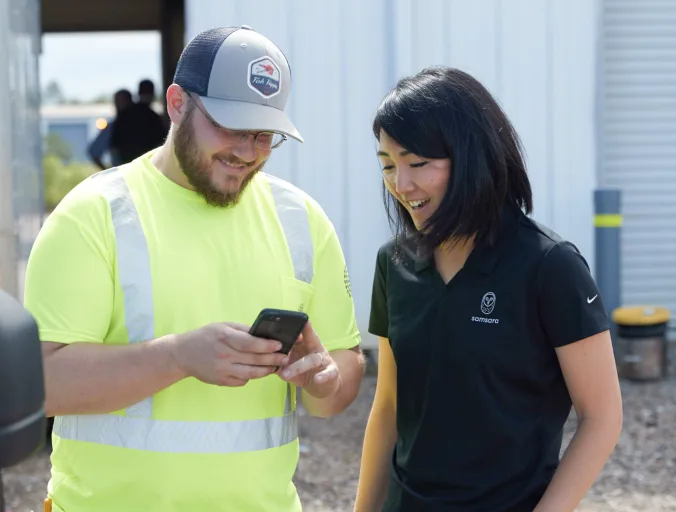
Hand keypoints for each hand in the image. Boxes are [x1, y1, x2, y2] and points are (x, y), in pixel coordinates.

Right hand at [170, 322, 287, 386]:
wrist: (183, 354)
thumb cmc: (205, 337)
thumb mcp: (223, 326)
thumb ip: (243, 330)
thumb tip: (264, 334)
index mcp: (225, 337)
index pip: (251, 343)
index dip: (267, 346)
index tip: (280, 345)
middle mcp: (224, 355)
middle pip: (254, 359)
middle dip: (273, 359)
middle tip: (285, 357)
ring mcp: (222, 370)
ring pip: (251, 373)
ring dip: (267, 370)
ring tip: (276, 366)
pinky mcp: (221, 381)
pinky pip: (242, 380)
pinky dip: (252, 376)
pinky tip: (258, 371)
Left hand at [278, 321, 339, 398]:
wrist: (323, 385)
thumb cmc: (304, 369)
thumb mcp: (292, 362)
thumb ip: (280, 357)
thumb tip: (260, 353)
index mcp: (305, 343)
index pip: (301, 331)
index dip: (295, 326)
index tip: (285, 322)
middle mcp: (316, 348)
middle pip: (309, 340)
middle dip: (300, 338)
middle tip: (288, 342)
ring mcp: (324, 360)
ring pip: (312, 359)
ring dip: (299, 366)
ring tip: (284, 374)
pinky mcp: (331, 372)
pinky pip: (328, 373)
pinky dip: (323, 376)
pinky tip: (317, 379)